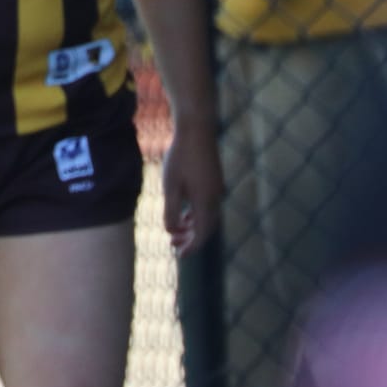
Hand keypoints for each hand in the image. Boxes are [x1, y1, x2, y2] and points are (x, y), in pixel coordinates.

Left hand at [162, 123, 223, 253]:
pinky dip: (196, 214)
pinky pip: (207, 206)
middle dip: (191, 239)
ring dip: (193, 227)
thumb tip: (171, 231)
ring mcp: (216, 189)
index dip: (191, 247)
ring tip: (176, 232)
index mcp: (206, 202)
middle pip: (206, 228)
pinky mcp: (214, 180)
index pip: (201, 234)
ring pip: (207, 216)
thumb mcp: (170, 186)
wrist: (197, 130)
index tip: (179, 256)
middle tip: (175, 247)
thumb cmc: (181, 157)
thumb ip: (172, 211)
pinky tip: (185, 214)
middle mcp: (215, 198)